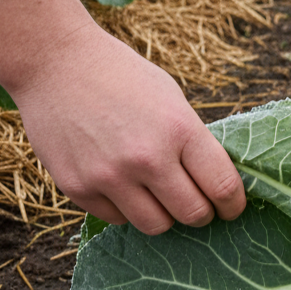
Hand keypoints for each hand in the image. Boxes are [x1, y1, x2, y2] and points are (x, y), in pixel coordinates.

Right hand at [0, 0, 245, 233]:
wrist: (57, 63)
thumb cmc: (124, 78)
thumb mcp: (173, 101)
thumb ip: (194, 143)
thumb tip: (217, 185)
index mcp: (180, 130)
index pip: (223, 187)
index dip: (233, 205)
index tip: (232, 208)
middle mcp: (147, 158)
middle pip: (193, 215)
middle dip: (202, 214)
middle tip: (198, 206)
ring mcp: (110, 176)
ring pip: (156, 226)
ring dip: (165, 216)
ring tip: (160, 196)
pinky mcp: (79, 187)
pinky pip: (117, 219)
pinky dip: (127, 209)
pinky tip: (124, 186)